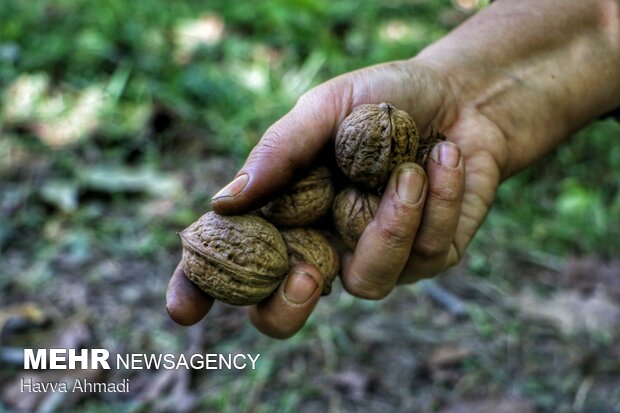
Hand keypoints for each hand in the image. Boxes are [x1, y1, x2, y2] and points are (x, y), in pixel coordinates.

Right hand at [166, 58, 505, 336]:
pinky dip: (436, 202)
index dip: (200, 288)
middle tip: (306, 277)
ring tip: (410, 170)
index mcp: (286, 209)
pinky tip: (445, 158)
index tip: (183, 310)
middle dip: (288, 307)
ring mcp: (372, 256)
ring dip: (391, 225)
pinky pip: (423, 255)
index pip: (231, 257)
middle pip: (284, 309)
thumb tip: (223, 202)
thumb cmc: (384, 97)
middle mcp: (323, 242)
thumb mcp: (326, 107)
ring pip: (367, 284)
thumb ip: (280, 152)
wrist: (462, 96)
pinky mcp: (425, 259)